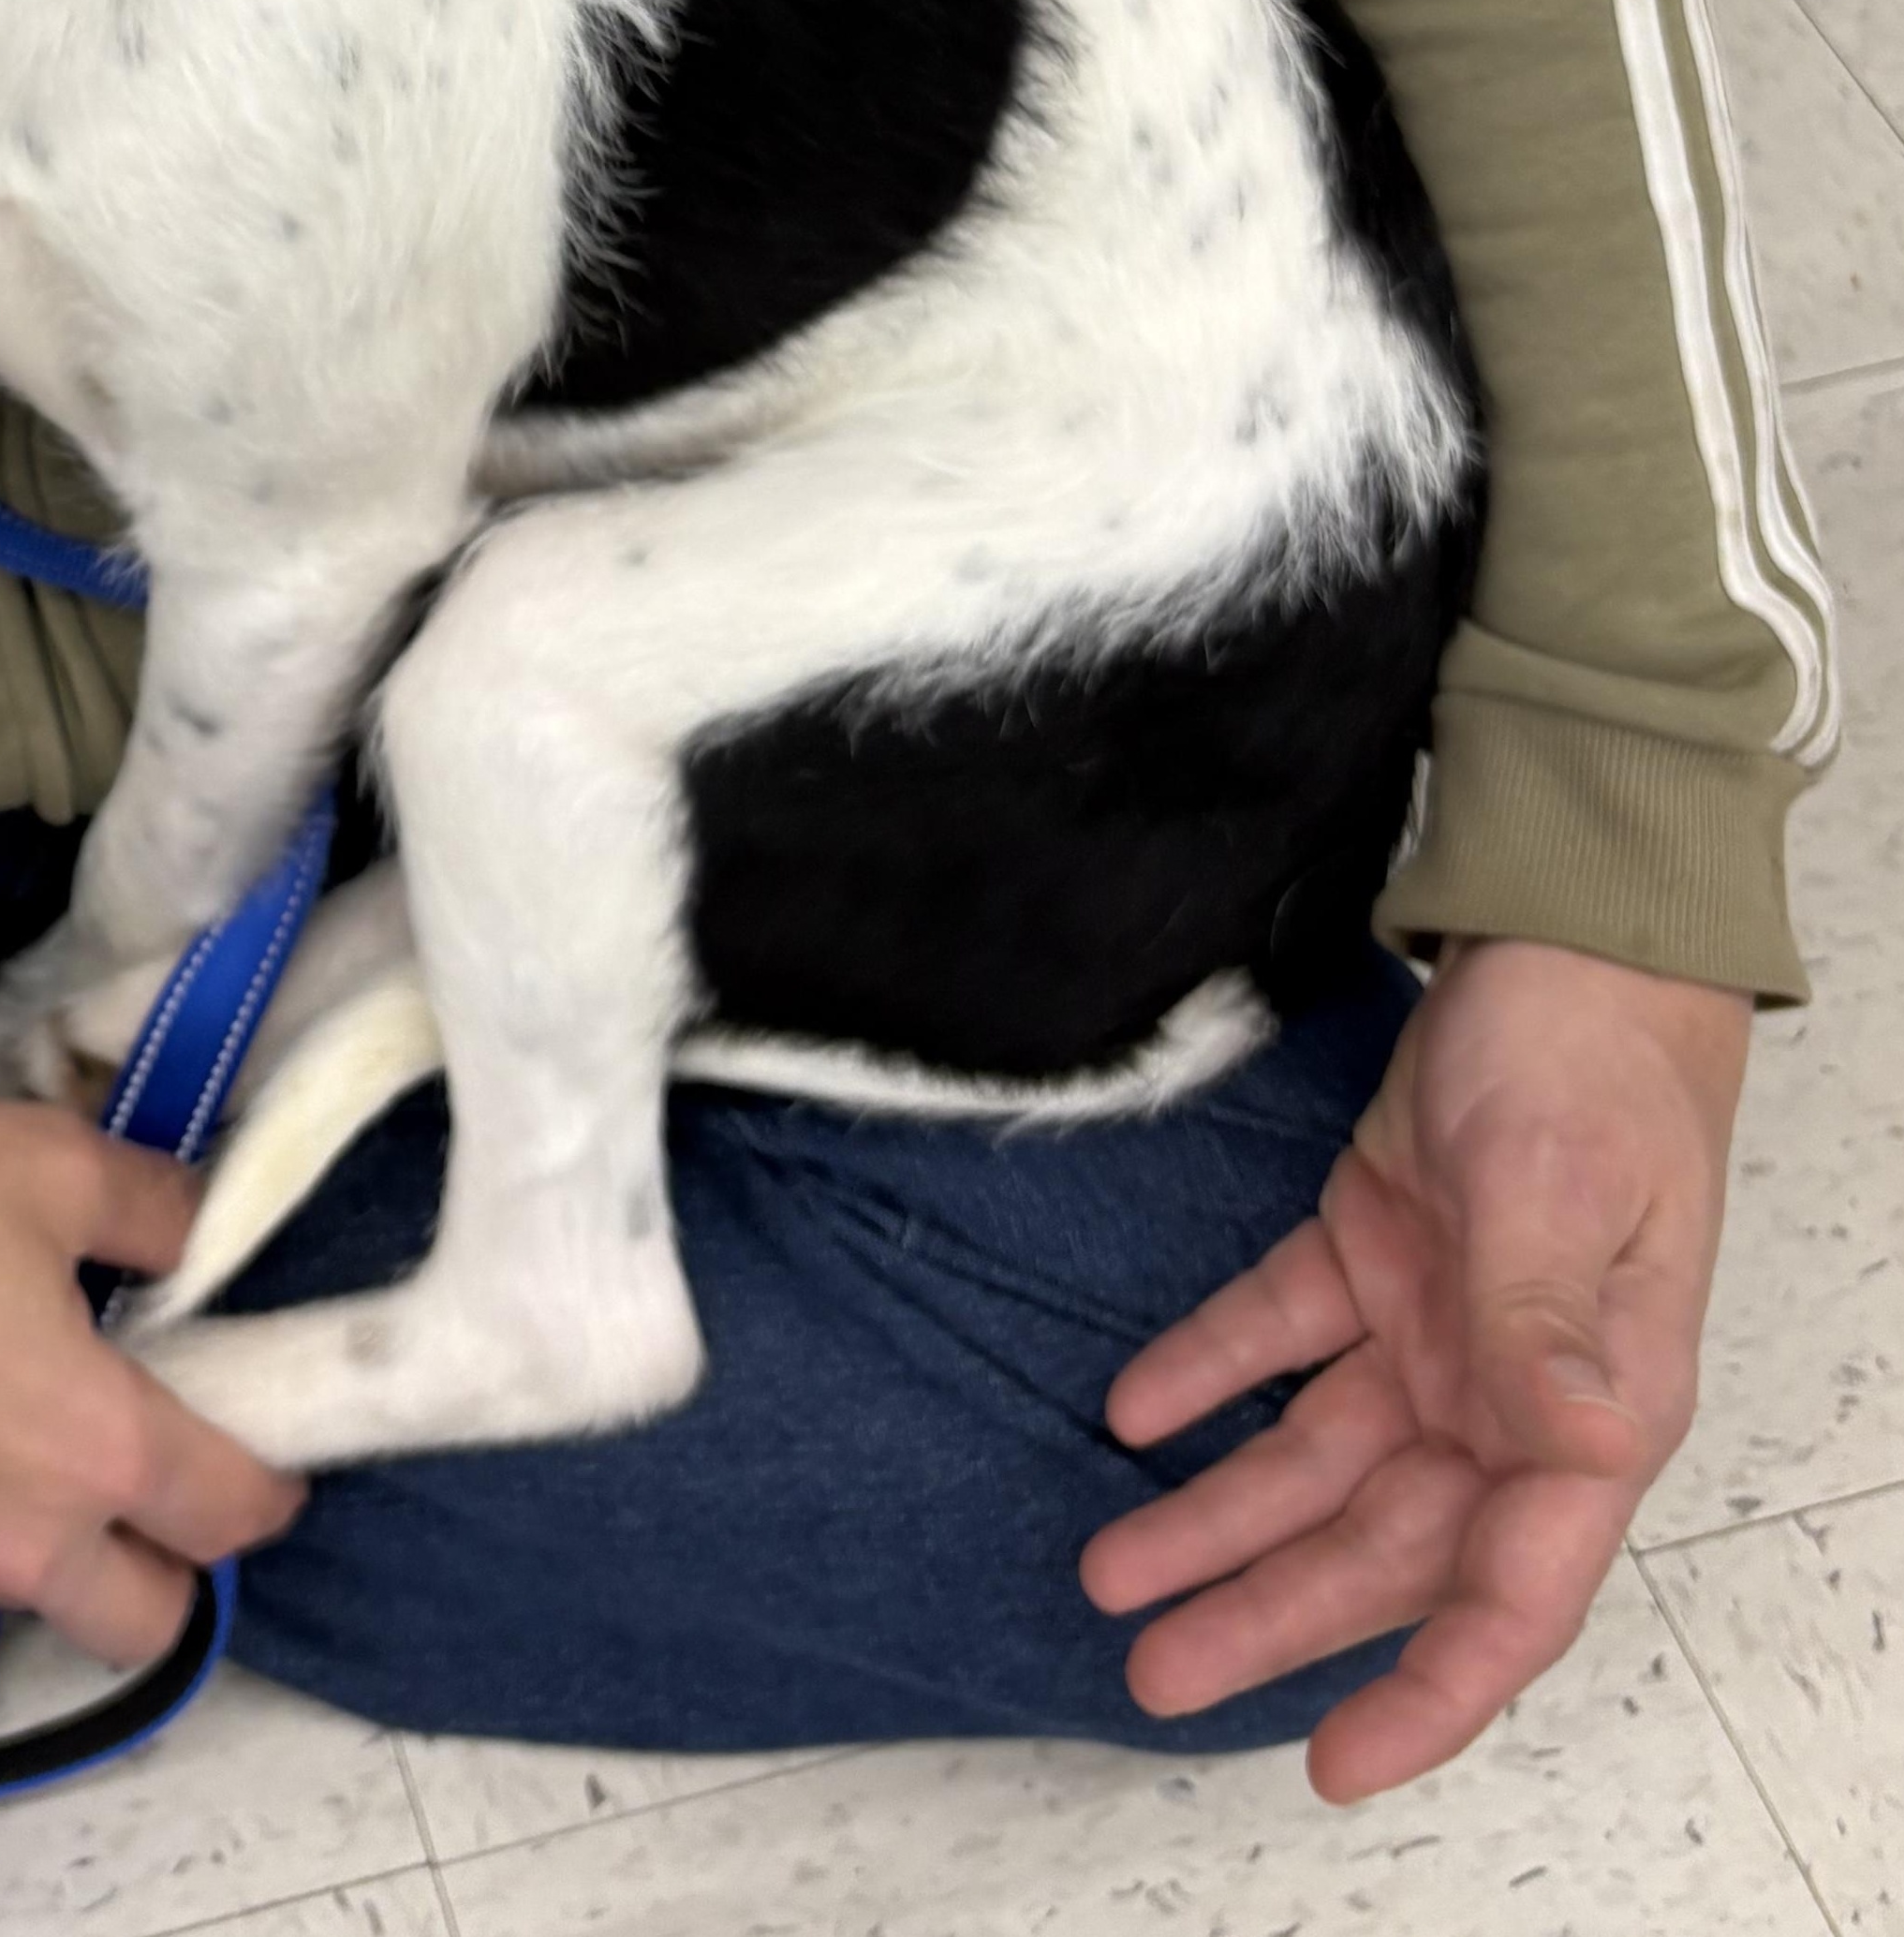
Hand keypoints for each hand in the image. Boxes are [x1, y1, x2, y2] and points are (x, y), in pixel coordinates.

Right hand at [0, 1091, 307, 1666]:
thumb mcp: (55, 1164)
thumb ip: (157, 1209)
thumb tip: (197, 1237)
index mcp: (94, 1445)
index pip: (227, 1515)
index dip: (272, 1488)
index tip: (275, 1459)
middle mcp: (20, 1534)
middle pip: (145, 1621)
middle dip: (175, 1566)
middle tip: (164, 1474)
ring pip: (39, 1594)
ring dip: (67, 1543)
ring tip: (46, 1433)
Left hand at [1079, 937, 1751, 1799]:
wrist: (1573, 943)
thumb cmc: (1595, 1063)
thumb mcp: (1557, 1194)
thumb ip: (1543, 1323)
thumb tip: (1576, 1445)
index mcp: (1591, 1410)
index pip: (1511, 1591)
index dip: (1431, 1689)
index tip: (1336, 1762)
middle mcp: (1515, 1393)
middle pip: (1382, 1541)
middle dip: (1268, 1614)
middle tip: (1147, 1664)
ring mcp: (1440, 1325)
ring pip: (1316, 1457)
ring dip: (1217, 1513)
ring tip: (1110, 1569)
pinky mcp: (1374, 1252)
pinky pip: (1277, 1337)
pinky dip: (1204, 1370)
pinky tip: (1130, 1411)